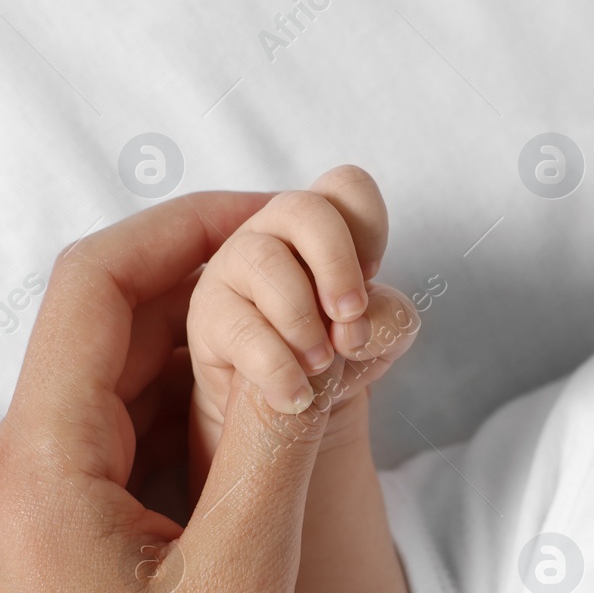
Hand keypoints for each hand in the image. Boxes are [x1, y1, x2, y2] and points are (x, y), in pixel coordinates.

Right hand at [187, 166, 418, 478]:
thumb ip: (386, 322)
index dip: (367, 226)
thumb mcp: (376, 341)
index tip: (372, 277)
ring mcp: (233, 271)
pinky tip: (294, 395)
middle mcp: (273, 236)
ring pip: (265, 260)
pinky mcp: (207, 318)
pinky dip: (277, 367)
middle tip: (350, 320)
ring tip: (320, 364)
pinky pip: (241, 328)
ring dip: (303, 319)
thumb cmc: (332, 357)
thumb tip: (353, 328)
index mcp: (321, 230)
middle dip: (336, 264)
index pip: (347, 188)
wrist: (282, 404)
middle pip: (303, 209)